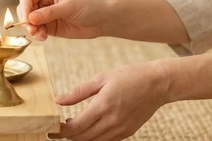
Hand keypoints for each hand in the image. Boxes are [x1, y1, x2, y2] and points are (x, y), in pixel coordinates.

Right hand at [16, 0, 108, 40]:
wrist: (101, 20)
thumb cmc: (88, 6)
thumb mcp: (69, 7)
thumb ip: (49, 13)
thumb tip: (31, 18)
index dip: (25, 8)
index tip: (27, 19)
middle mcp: (43, 0)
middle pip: (24, 9)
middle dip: (26, 20)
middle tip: (33, 30)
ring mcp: (45, 14)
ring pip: (28, 22)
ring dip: (32, 29)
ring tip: (41, 35)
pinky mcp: (49, 26)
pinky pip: (37, 30)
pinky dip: (37, 35)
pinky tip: (44, 37)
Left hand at [50, 61, 168, 140]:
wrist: (158, 84)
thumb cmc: (131, 76)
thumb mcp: (102, 78)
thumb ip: (78, 92)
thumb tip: (58, 100)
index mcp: (103, 106)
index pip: (76, 128)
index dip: (61, 130)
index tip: (53, 127)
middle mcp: (112, 121)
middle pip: (82, 138)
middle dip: (68, 135)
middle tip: (59, 127)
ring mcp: (121, 129)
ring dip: (81, 138)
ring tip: (74, 126)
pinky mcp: (128, 132)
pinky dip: (94, 138)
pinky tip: (90, 127)